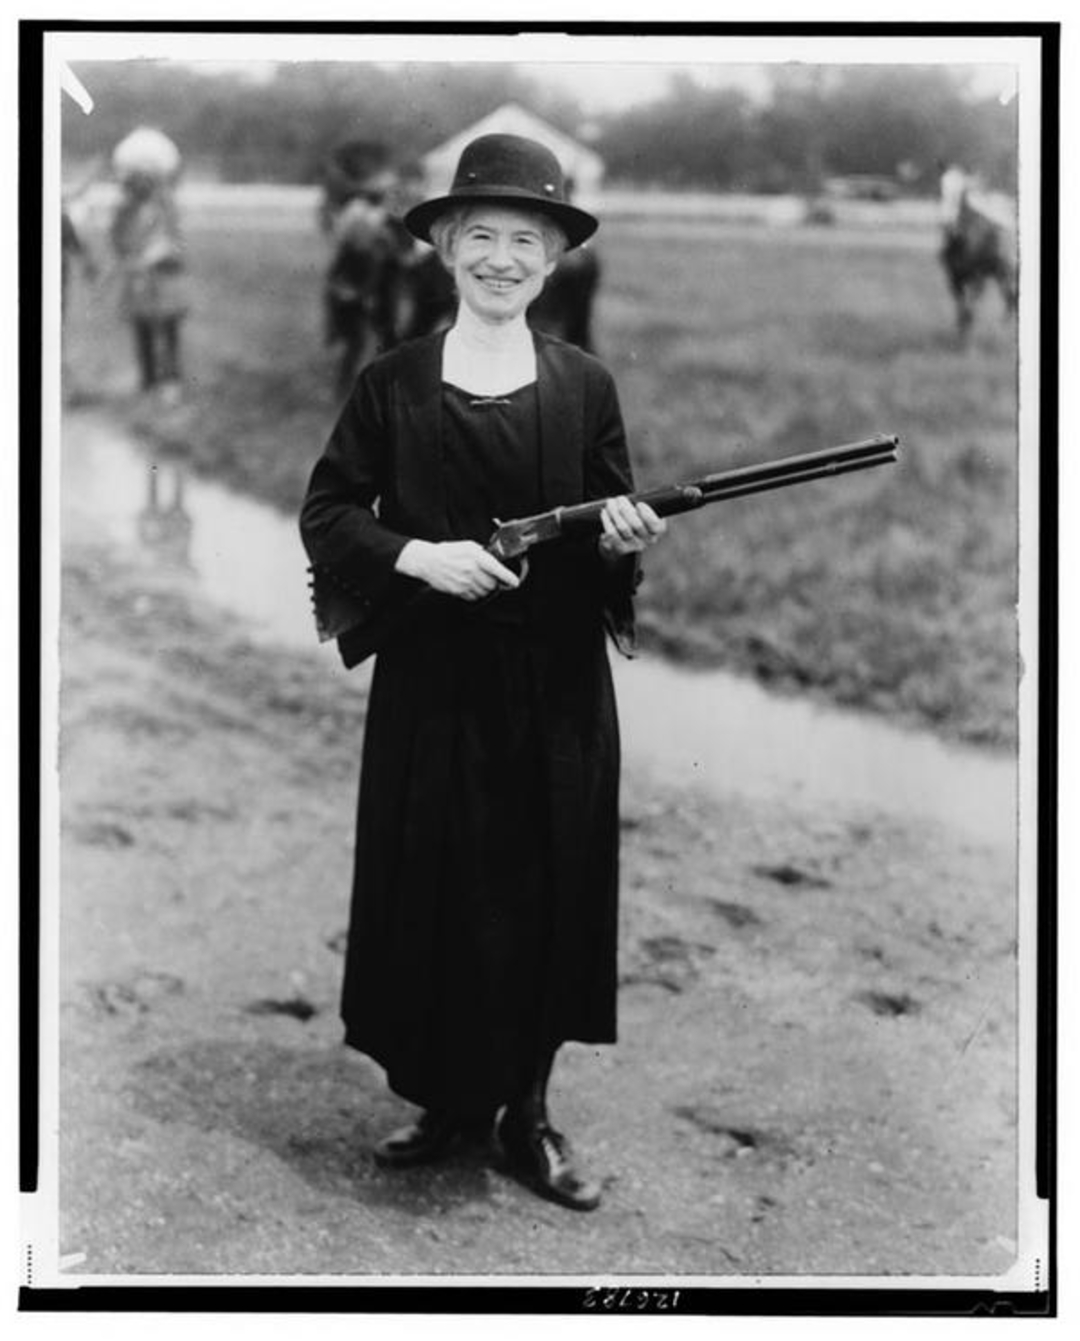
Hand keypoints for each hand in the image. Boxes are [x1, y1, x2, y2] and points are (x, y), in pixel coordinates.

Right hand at [396, 539, 519, 600]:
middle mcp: (471, 570)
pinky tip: (469, 584)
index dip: (508, 577)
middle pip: (492, 583)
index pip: (496, 569)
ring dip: (484, 588)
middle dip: (493, 581)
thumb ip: (482, 553)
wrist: (428, 561)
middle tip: (487, 576)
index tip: (515, 582)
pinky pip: (474, 597)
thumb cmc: (448, 552)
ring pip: (484, 591)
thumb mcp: (467, 545)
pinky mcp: (458, 591)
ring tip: (476, 579)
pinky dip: (475, 593)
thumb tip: (494, 561)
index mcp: (475, 556)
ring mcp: (464, 582)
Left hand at [597, 497, 666, 559]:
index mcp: (658, 530)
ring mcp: (634, 546)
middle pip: (636, 524)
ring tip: (610, 502)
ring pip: (623, 527)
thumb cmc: (637, 519)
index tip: (639, 504)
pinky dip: (607, 520)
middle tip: (619, 498)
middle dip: (625, 508)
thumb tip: (637, 496)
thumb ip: (646, 504)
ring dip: (614, 512)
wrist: (624, 540)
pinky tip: (604, 512)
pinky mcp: (620, 548)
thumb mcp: (647, 511)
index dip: (646, 513)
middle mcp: (648, 541)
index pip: (654, 523)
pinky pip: (612, 533)